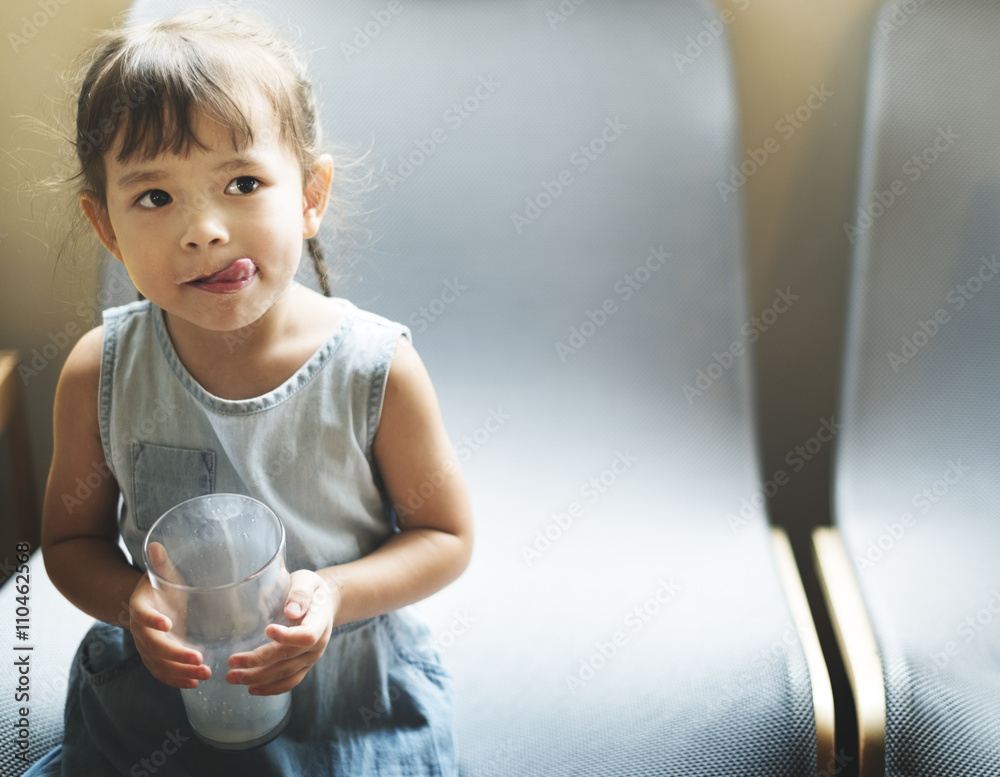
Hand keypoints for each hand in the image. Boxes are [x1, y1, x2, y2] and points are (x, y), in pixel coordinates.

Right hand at [129, 542, 210, 687]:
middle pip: (154, 646)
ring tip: (205, 673)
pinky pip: (162, 672)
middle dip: (175, 655)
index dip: (153, 620)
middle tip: (200, 659)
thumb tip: (156, 545)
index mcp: (140, 607)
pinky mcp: (156, 658)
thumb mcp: (161, 572)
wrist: (147, 604)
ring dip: (180, 671)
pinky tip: (195, 683)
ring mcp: (146, 647)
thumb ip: (160, 563)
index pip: (143, 615)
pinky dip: (176, 680)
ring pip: (159, 664)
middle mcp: (140, 631)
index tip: (168, 624)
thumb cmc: (159, 586)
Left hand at [226, 569, 336, 695]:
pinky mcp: (303, 666)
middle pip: (289, 657)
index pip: (307, 635)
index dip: (288, 636)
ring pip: (285, 674)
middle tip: (232, 662)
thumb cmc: (311, 589)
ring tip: (232, 677)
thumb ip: (301, 593)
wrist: (323, 604)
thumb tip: (290, 610)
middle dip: (260, 662)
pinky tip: (251, 689)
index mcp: (320, 622)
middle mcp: (318, 645)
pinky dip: (271, 688)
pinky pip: (289, 682)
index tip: (267, 630)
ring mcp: (310, 658)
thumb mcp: (308, 581)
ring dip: (258, 678)